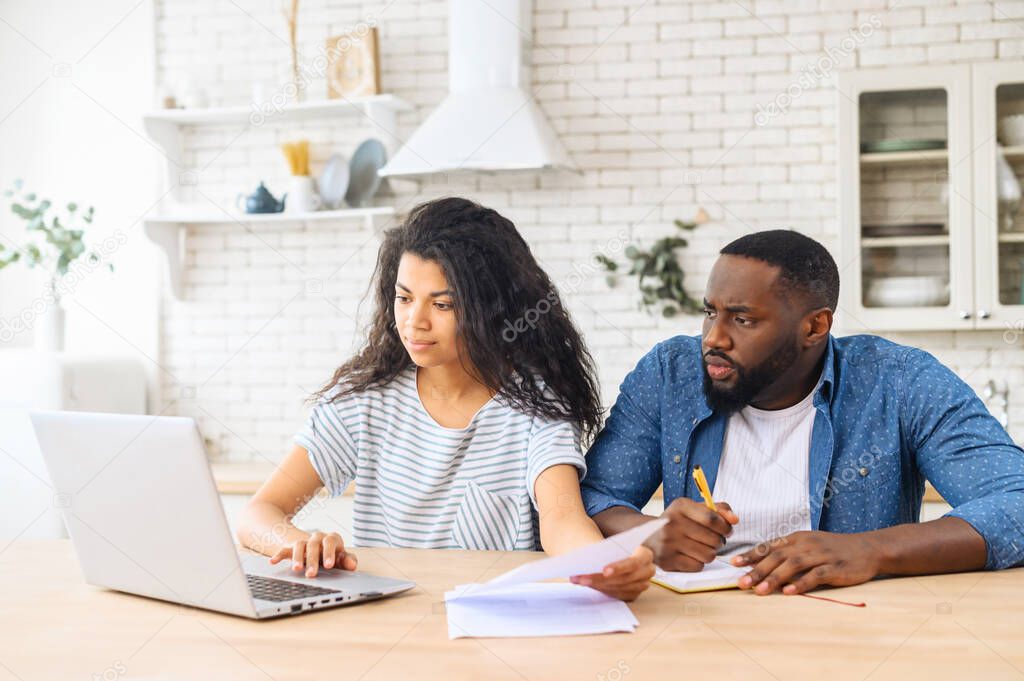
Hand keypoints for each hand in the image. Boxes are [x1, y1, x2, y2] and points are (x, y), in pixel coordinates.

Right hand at [269, 531, 357, 577]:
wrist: (320, 549)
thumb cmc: (334, 556)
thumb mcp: (342, 558)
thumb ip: (348, 560)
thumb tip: (352, 564)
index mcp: (331, 539)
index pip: (330, 542)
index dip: (329, 553)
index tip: (329, 565)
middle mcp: (316, 538)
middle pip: (313, 545)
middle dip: (312, 560)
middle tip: (311, 574)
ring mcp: (304, 542)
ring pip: (299, 546)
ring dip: (297, 557)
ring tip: (296, 569)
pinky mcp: (292, 548)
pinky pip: (285, 549)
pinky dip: (279, 555)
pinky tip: (273, 561)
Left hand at [570, 546, 654, 600]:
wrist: (617, 553)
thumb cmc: (615, 547)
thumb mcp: (611, 544)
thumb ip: (603, 550)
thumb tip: (587, 558)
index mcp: (645, 555)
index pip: (634, 563)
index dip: (619, 567)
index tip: (603, 570)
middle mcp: (647, 571)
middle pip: (625, 579)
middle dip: (601, 579)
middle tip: (582, 578)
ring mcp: (642, 585)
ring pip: (619, 588)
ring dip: (597, 585)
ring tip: (580, 580)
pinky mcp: (633, 594)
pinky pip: (617, 595)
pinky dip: (601, 589)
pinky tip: (588, 584)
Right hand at [649, 498, 738, 571]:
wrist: (647, 535)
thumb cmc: (678, 521)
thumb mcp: (693, 509)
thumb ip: (718, 509)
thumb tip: (734, 519)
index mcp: (680, 507)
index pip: (712, 518)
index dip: (725, 526)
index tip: (727, 530)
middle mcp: (672, 524)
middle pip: (713, 539)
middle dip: (719, 541)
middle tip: (713, 540)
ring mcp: (668, 544)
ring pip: (709, 555)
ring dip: (710, 553)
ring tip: (702, 547)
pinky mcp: (668, 561)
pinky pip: (698, 566)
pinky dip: (699, 562)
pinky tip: (691, 555)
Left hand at [731, 530, 880, 594]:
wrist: (868, 548)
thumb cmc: (833, 549)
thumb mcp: (808, 545)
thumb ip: (788, 553)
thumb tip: (762, 564)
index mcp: (797, 538)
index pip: (769, 546)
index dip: (751, 555)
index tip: (733, 563)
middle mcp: (806, 544)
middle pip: (777, 557)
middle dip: (757, 570)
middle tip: (741, 583)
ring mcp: (821, 555)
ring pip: (793, 565)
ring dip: (774, 578)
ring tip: (759, 590)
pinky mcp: (835, 567)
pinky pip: (816, 575)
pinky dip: (802, 584)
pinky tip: (789, 592)